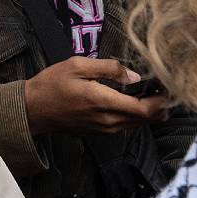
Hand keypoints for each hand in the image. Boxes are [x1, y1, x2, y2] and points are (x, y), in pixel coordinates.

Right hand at [23, 57, 170, 136]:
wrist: (33, 109)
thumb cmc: (51, 85)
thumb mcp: (76, 65)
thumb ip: (108, 68)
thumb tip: (133, 75)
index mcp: (104, 102)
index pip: (147, 109)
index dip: (162, 101)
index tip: (164, 88)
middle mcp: (109, 120)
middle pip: (148, 118)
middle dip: (158, 105)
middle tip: (157, 87)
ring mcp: (105, 129)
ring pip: (138, 123)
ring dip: (146, 110)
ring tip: (145, 92)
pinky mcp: (101, 132)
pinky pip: (126, 125)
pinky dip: (133, 114)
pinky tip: (127, 101)